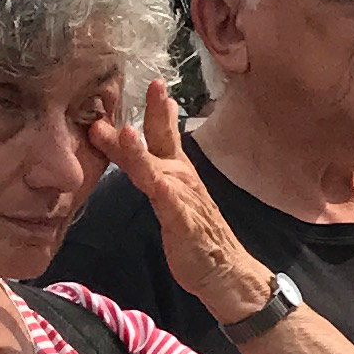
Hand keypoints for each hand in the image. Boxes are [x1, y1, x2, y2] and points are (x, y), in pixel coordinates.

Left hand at [92, 77, 277, 324]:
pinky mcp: (183, 223)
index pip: (161, 133)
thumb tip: (139, 142)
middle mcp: (181, 178)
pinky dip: (164, 191)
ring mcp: (183, 199)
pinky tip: (158, 182)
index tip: (151, 81)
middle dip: (155, 113)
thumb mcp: (172, 194)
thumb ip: (153, 167)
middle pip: (162, 141)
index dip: (154, 107)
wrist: (225, 272)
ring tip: (128, 132)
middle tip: (154, 86)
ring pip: (158, 169)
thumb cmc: (196, 235)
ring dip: (143, 151)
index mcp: (176, 170)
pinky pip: (171, 204)